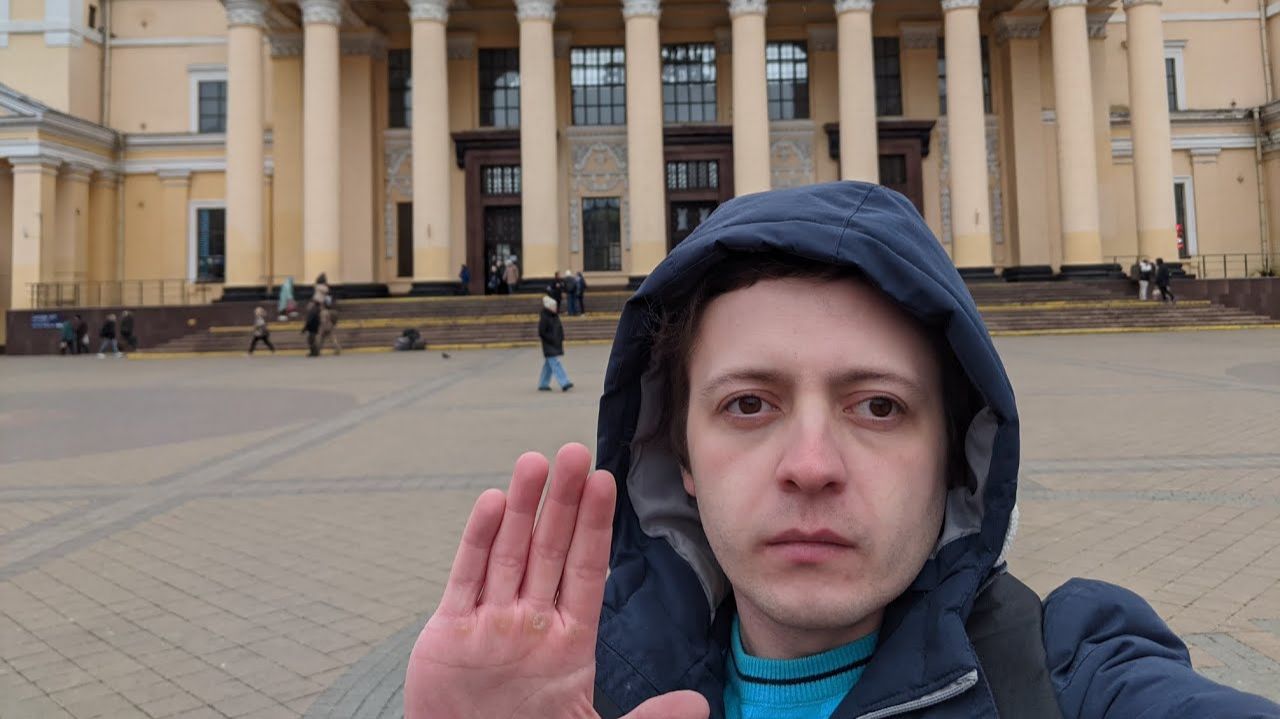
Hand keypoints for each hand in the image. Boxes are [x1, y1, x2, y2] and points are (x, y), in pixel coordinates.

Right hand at [404, 443, 708, 718]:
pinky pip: (468, 577)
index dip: (595, 526)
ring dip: (522, 508)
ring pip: (510, 552)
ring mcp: (492, 620)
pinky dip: (478, 540)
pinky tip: (492, 503)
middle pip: (550, 549)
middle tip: (574, 451)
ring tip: (535, 462)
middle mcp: (531, 620)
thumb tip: (700, 706)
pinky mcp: (451, 631)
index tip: (605, 483)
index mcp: (570, 640)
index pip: (586, 569)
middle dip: (562, 502)